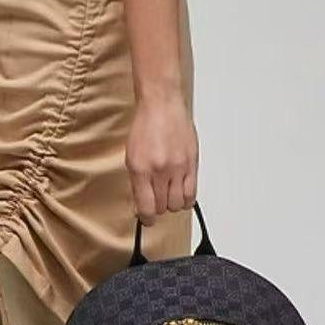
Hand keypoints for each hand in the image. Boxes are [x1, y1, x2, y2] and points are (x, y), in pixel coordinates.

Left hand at [125, 93, 198, 223]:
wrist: (162, 105)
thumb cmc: (145, 126)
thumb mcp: (131, 156)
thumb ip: (137, 182)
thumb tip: (141, 204)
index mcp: (141, 169)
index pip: (146, 207)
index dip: (146, 218)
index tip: (146, 219)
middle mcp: (161, 170)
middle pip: (163, 207)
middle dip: (157, 208)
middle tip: (155, 201)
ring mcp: (179, 168)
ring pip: (178, 203)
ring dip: (172, 203)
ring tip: (168, 194)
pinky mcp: (193, 164)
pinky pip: (192, 192)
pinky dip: (186, 197)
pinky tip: (180, 191)